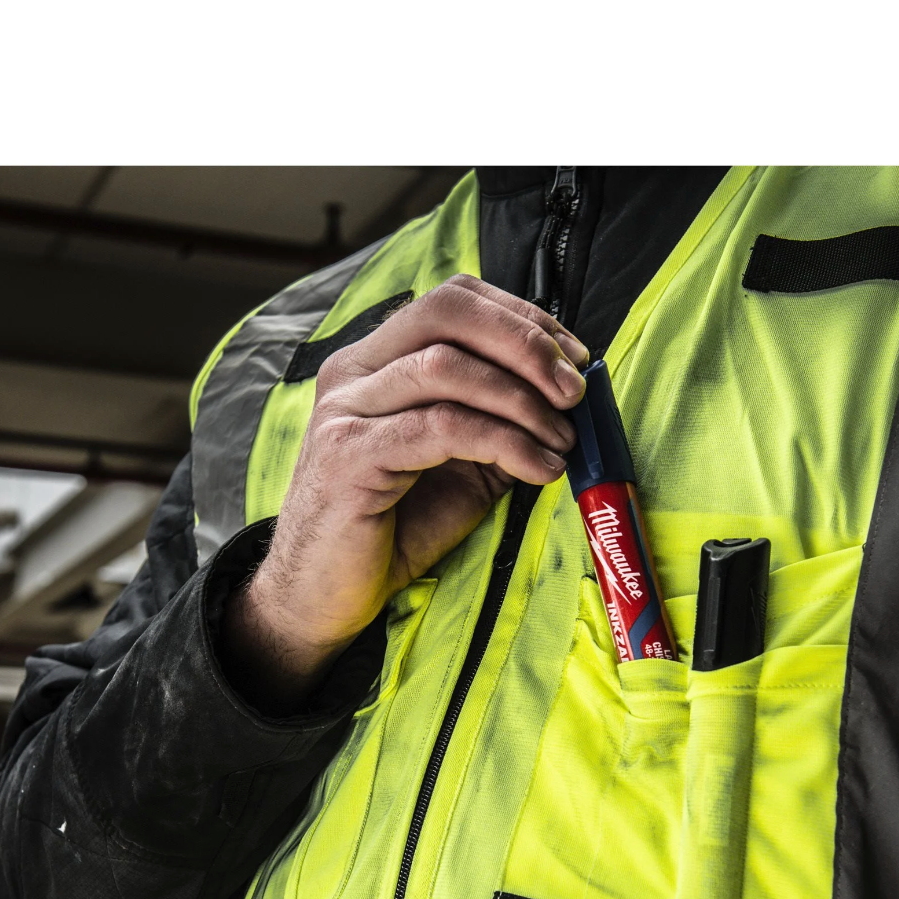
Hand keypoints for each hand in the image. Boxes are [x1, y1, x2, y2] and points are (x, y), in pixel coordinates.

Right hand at [220, 274, 588, 711]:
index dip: (524, 318)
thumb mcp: (461, 465)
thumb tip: (569, 395)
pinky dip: (505, 442)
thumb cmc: (392, 531)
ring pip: (448, 367)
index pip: (454, 300)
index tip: (575, 358)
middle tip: (574, 390)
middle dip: (525, 343)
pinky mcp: (350, 456)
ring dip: (522, 401)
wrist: (323, 598)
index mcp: (375, 360)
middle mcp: (354, 372)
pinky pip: (443, 428)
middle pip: (447, 311)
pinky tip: (539, 468)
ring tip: (561, 441)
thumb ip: (500, 422)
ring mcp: (346, 410)